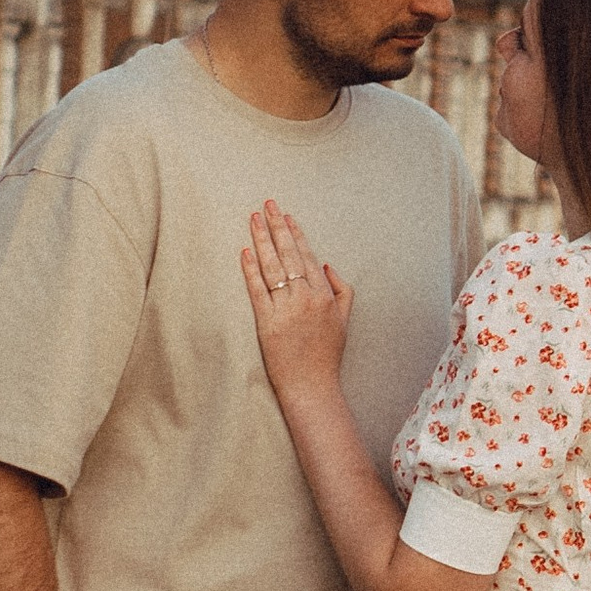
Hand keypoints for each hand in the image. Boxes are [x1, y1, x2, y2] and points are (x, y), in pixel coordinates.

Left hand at [241, 198, 354, 406]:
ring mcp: (286, 309)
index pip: (307, 256)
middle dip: (277, 226)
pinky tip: (245, 251)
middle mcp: (306, 297)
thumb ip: (341, 289)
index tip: (287, 216)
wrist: (311, 385)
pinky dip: (250, 269)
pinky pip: (257, 289)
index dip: (296, 234)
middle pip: (288, 254)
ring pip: (272, 266)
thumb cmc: (326, 355)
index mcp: (325, 294)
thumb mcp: (345, 320)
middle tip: (267, 205)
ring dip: (262, 239)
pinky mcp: (266, 322)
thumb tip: (325, 265)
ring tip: (253, 219)